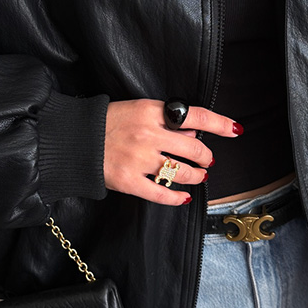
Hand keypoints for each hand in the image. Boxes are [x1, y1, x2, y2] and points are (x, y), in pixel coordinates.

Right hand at [103, 99, 241, 204]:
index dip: (220, 124)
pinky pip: (161, 193)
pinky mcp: (129, 181)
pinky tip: (183, 198)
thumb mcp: (137, 109)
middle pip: (194, 148)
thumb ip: (165, 120)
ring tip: (197, 176)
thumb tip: (194, 133)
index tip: (235, 130)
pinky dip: (176, 198)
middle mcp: (148, 134)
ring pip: (182, 172)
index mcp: (152, 112)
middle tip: (206, 160)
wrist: (73, 139)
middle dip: (206, 157)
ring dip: (196, 176)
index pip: (196, 116)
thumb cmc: (107, 122)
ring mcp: (139, 159)